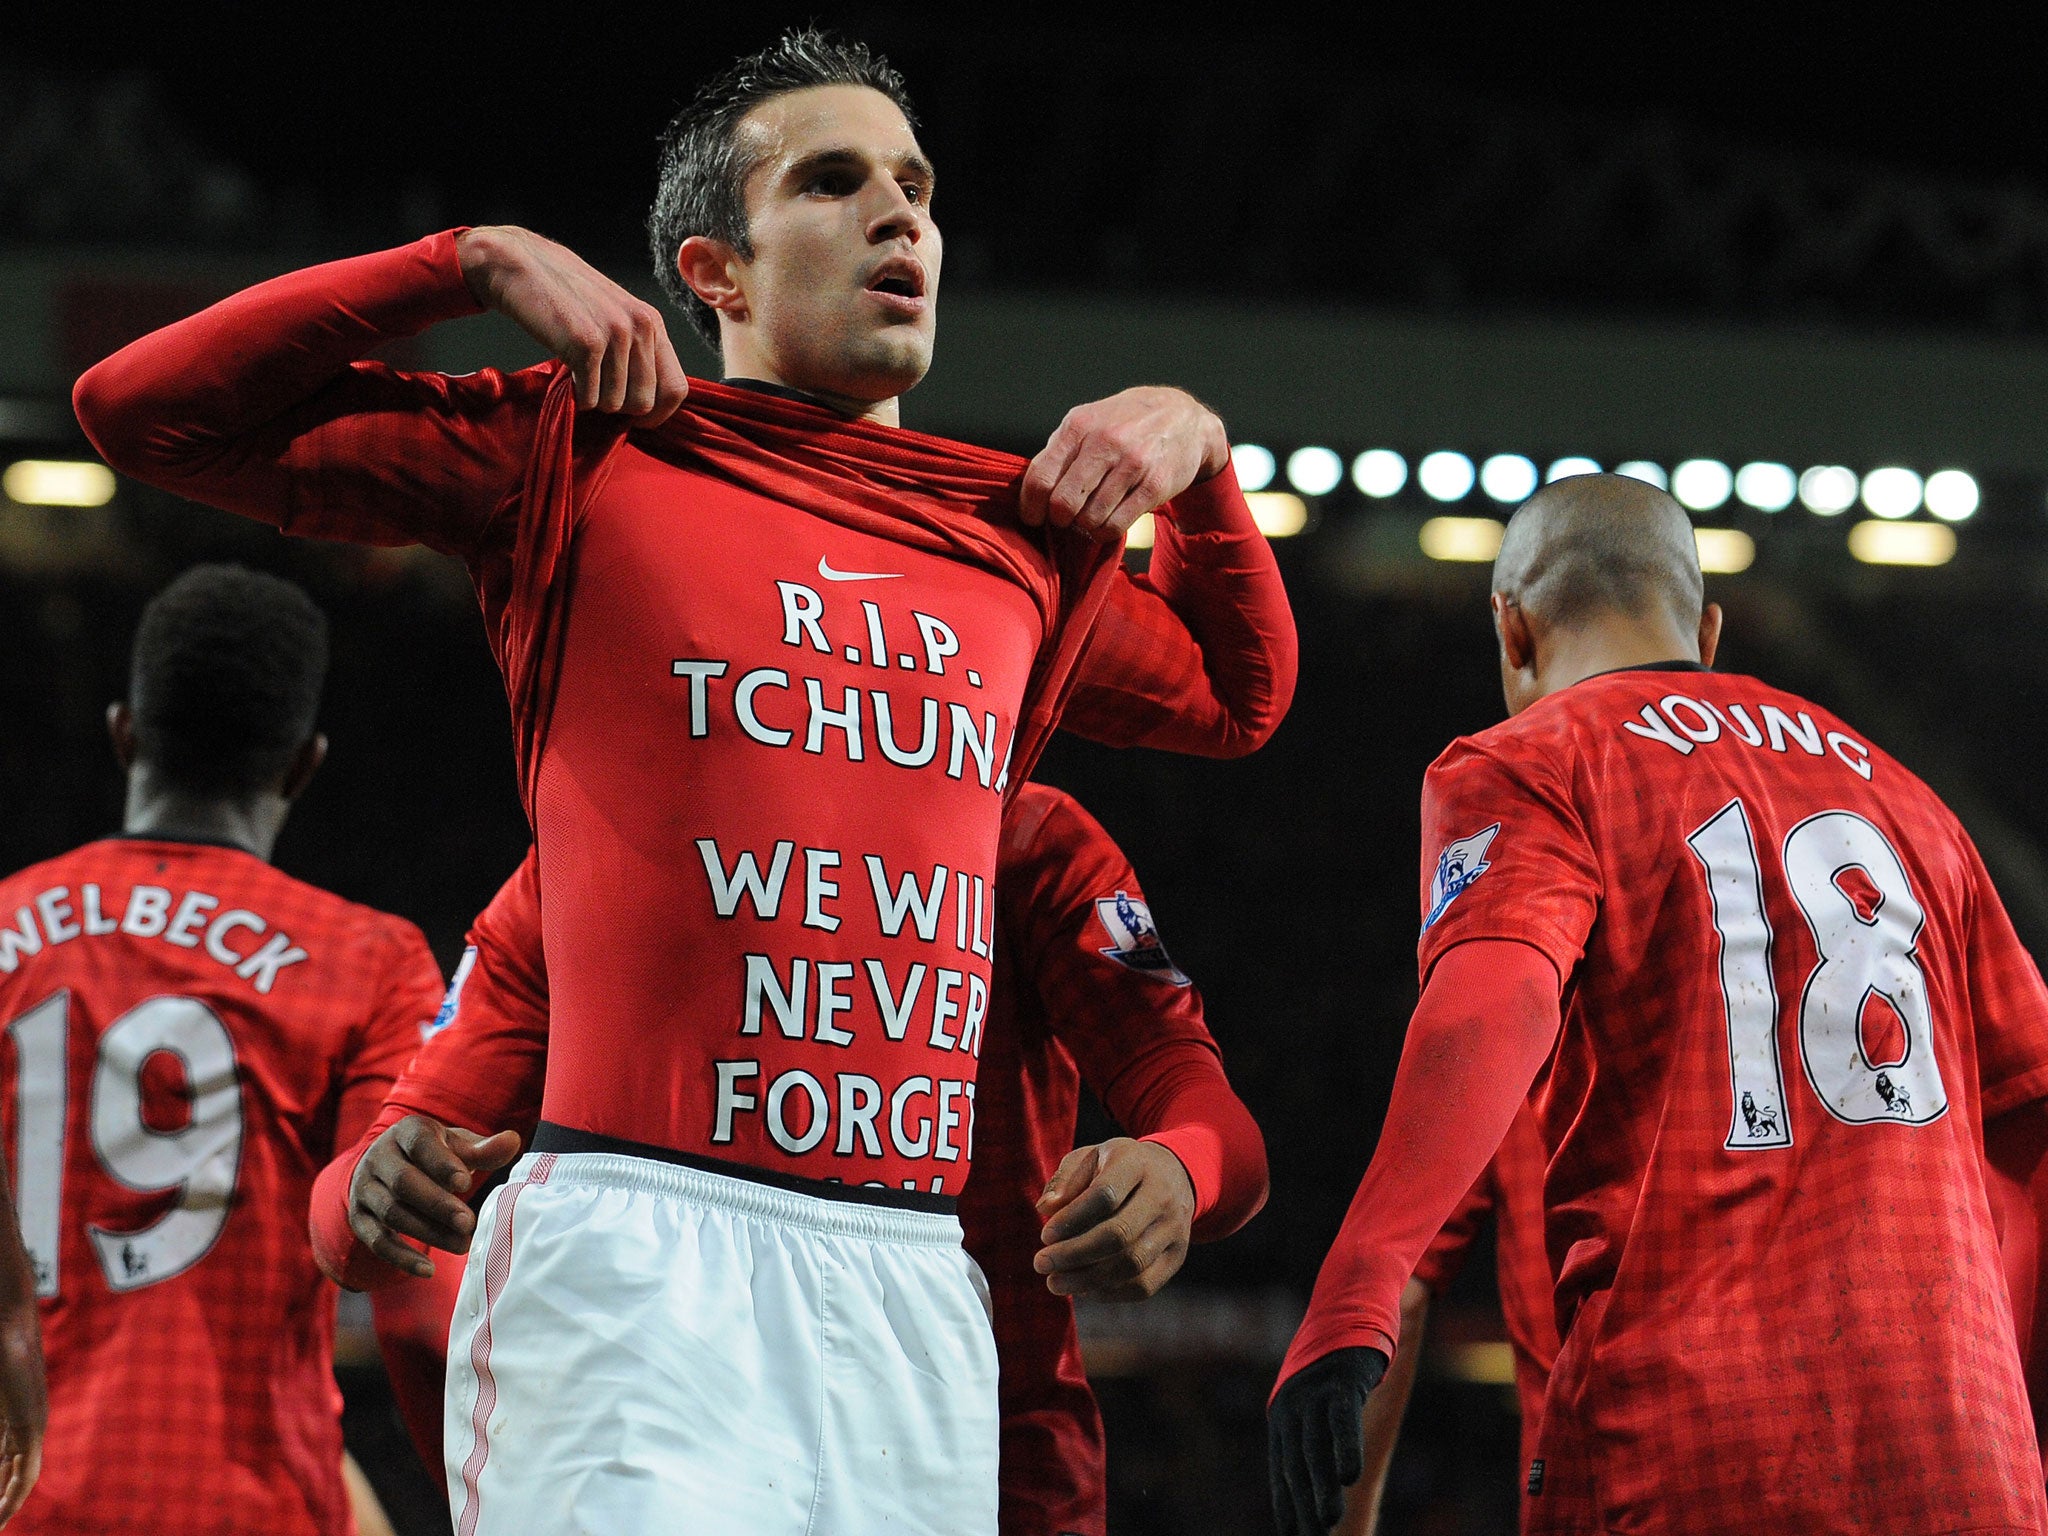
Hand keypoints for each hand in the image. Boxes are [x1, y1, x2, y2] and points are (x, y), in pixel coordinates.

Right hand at [0, 1313, 42, 1526]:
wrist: (5, 1313)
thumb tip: (2, 1426)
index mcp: (10, 1416)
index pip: (6, 1463)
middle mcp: (25, 1422)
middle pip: (11, 1474)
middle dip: (0, 1503)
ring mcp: (31, 1422)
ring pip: (20, 1478)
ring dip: (6, 1506)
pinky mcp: (31, 1421)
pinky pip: (26, 1471)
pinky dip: (14, 1496)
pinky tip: (2, 1516)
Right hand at [346, 1114, 521, 1278]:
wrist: (389, 1166)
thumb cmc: (434, 1154)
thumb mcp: (456, 1145)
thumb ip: (482, 1149)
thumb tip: (513, 1141)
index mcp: (406, 1132)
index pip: (421, 1144)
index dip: (442, 1164)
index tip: (467, 1183)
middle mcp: (379, 1158)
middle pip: (404, 1182)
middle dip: (437, 1204)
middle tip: (468, 1222)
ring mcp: (365, 1189)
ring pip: (392, 1212)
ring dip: (428, 1232)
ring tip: (462, 1245)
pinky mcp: (359, 1218)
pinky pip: (376, 1241)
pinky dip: (401, 1257)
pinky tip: (428, 1270)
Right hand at [456, 225, 687, 422]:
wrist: (521, 267)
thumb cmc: (566, 298)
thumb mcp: (615, 317)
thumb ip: (638, 351)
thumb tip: (650, 404)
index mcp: (652, 322)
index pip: (677, 388)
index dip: (659, 414)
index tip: (639, 419)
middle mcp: (640, 326)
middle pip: (644, 403)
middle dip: (618, 407)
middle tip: (596, 387)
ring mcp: (614, 334)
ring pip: (615, 404)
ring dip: (593, 399)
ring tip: (578, 372)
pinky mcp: (586, 343)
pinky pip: (589, 399)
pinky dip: (575, 395)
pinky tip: (565, 370)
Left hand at [1019, 386, 1230, 540]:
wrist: (1183, 418)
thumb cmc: (1125, 423)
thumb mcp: (1089, 421)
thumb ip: (1060, 451)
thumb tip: (1031, 491)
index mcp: (1079, 426)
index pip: (1041, 477)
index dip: (1030, 506)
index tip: (1033, 518)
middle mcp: (1105, 442)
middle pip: (1063, 503)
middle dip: (1059, 519)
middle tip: (1066, 518)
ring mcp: (1132, 464)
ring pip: (1090, 519)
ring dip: (1085, 526)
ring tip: (1091, 516)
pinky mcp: (1154, 485)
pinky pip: (1116, 525)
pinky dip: (1105, 531)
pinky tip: (1107, 522)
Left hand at [1032, 1137, 1196, 1300]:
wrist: (1171, 1175)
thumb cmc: (1117, 1168)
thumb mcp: (1089, 1158)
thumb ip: (1065, 1180)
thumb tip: (1045, 1209)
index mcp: (1137, 1164)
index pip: (1105, 1194)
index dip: (1072, 1218)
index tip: (1045, 1235)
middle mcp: (1163, 1196)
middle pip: (1119, 1234)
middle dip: (1074, 1254)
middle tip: (1041, 1264)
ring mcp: (1174, 1229)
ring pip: (1132, 1264)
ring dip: (1087, 1280)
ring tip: (1055, 1282)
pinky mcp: (1177, 1257)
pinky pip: (1144, 1285)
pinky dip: (1109, 1293)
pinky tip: (1082, 1289)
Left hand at [1267, 1346, 1389, 1535]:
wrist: (1348, 1309)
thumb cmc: (1335, 1368)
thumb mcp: (1317, 1402)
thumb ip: (1316, 1437)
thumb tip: (1323, 1482)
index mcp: (1283, 1416)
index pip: (1281, 1470)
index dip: (1286, 1505)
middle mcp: (1293, 1405)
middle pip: (1295, 1464)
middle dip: (1303, 1507)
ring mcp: (1315, 1391)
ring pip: (1315, 1445)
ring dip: (1321, 1485)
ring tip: (1328, 1520)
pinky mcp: (1342, 1378)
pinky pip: (1342, 1417)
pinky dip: (1344, 1446)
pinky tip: (1349, 1476)